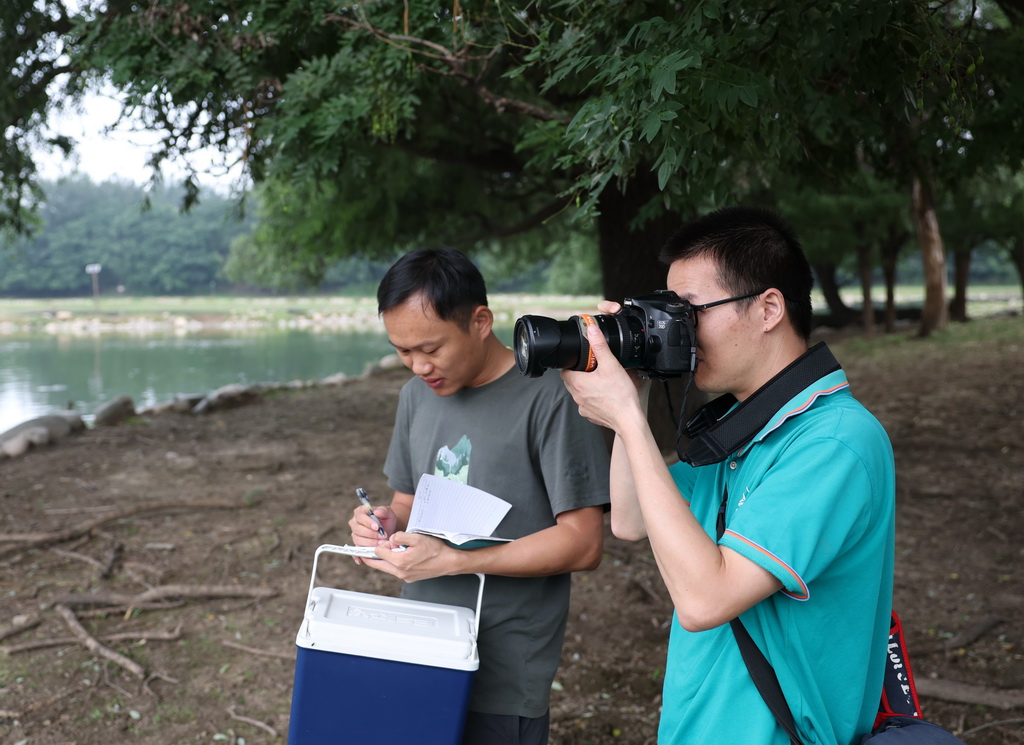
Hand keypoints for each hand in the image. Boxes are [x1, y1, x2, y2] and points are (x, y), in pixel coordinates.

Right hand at [348, 504, 398, 564]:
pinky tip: (361, 560)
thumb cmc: (387, 519)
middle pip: (358, 529)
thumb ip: (383, 510)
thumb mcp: (388, 512)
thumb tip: (376, 512)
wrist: (390, 529)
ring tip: (381, 544)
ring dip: (370, 543)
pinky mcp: (357, 544)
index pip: (360, 517)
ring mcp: (355, 535)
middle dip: (371, 534)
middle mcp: (355, 523)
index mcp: (360, 512)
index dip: (368, 522)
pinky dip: (357, 556)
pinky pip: (354, 551)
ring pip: (358, 540)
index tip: (377, 527)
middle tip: (383, 537)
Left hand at [366, 532, 454, 582]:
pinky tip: (405, 555)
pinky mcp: (410, 578)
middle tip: (375, 548)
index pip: (378, 553)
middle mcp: (400, 572)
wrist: (448, 561)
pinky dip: (396, 563)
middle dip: (376, 555)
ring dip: (388, 558)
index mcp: (400, 562)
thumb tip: (391, 538)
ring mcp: (405, 577)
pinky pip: (396, 570)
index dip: (381, 544)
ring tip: (397, 549)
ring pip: (387, 567)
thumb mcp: (416, 537)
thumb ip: (400, 536)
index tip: (387, 540)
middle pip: (378, 564)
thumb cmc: (435, 550)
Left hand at [560, 306, 648, 431]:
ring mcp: (583, 408)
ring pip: (580, 393)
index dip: (570, 364)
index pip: (564, 371)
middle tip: (593, 369)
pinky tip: (605, 395)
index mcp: (577, 383)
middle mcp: (577, 397)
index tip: (580, 361)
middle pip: (571, 381)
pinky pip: (588, 404)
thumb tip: (592, 330)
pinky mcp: (592, 415)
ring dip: (587, 387)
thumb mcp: (611, 365)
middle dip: (580, 374)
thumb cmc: (620, 395)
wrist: (628, 419)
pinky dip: (594, 399)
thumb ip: (600, 346)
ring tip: (601, 381)